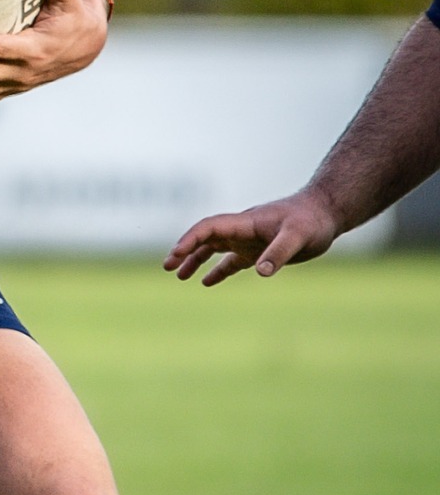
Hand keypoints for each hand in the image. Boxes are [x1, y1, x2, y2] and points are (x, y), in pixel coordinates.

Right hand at [164, 187, 341, 285]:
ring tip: (180, 276)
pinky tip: (206, 282)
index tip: (175, 254)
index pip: (209, 228)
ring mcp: (248, 240)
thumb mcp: (298, 236)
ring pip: (213, 249)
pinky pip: (231, 261)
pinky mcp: (258, 251)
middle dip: (184, 250)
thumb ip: (278, 253)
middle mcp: (241, 230)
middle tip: (168, 267)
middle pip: (204, 238)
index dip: (190, 240)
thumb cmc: (312, 220)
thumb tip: (260, 272)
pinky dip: (217, 270)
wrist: (327, 212)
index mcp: (245, 223)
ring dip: (195, 260)